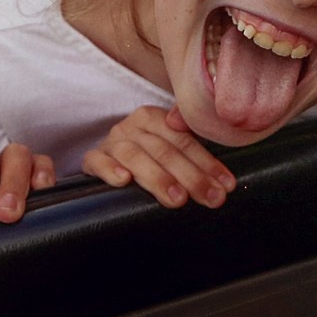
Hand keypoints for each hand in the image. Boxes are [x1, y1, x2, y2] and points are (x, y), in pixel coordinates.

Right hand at [82, 106, 234, 208]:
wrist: (106, 159)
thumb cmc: (145, 158)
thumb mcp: (167, 149)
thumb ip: (190, 154)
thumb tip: (223, 181)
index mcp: (154, 119)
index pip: (184, 141)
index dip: (207, 164)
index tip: (225, 185)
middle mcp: (132, 127)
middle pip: (164, 151)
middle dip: (191, 177)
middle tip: (209, 197)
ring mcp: (111, 142)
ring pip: (135, 156)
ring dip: (158, 178)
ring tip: (177, 198)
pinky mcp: (92, 158)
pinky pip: (97, 161)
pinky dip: (110, 169)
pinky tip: (123, 180)